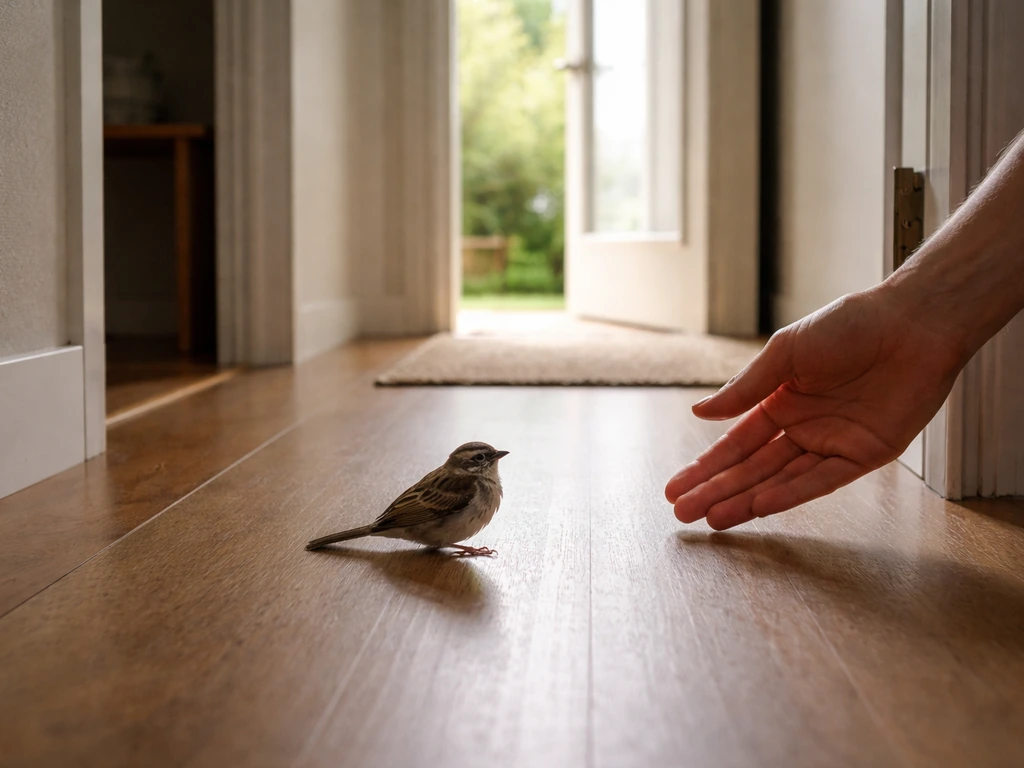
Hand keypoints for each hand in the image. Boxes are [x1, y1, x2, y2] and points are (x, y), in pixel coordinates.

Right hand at [666, 286, 966, 529]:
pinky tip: (760, 505)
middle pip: (751, 468)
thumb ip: (746, 387)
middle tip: (683, 514)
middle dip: (716, 491)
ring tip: (713, 518)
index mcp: (780, 401)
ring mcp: (831, 444)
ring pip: (780, 480)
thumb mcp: (786, 352)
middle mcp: (803, 427)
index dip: (705, 467)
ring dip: (746, 500)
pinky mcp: (863, 455)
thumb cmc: (850, 325)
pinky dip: (791, 493)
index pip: (735, 443)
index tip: (676, 487)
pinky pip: (821, 480)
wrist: (911, 323)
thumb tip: (700, 412)